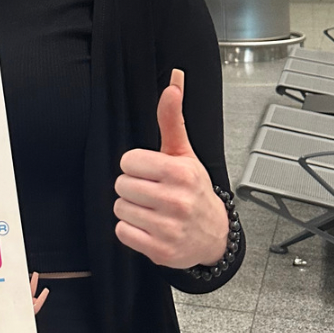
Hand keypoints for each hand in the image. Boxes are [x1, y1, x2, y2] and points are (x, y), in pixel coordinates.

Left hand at [114, 69, 228, 268]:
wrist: (214, 235)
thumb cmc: (194, 189)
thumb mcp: (184, 152)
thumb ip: (172, 118)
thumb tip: (173, 82)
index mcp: (181, 173)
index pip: (128, 161)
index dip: (135, 166)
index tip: (151, 172)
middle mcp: (177, 200)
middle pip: (121, 185)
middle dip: (132, 187)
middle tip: (151, 192)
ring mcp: (169, 228)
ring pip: (119, 208)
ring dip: (131, 209)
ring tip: (152, 209)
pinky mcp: (160, 250)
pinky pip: (121, 232)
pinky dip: (130, 230)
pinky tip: (149, 226)